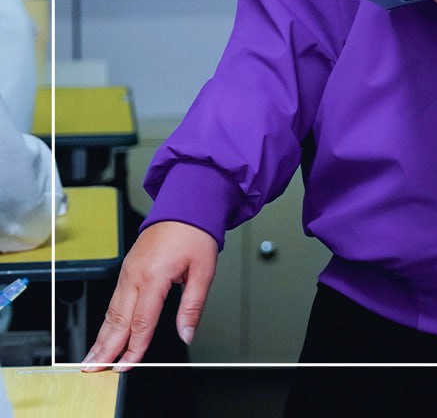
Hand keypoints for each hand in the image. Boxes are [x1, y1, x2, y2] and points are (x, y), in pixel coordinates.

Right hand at [82, 221, 217, 371]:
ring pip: (112, 311)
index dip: (134, 347)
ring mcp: (128, 271)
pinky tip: (105, 333)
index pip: (142, 321)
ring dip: (101, 337)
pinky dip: (107, 320)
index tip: (128, 366)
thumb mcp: (204, 270)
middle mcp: (136, 274)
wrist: (185, 205)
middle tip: (94, 370)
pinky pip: (114, 299)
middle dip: (106, 348)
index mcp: (154, 276)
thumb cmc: (195, 233)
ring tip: (92, 359)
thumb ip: (193, 305)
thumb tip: (187, 333)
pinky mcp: (127, 268)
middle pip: (119, 320)